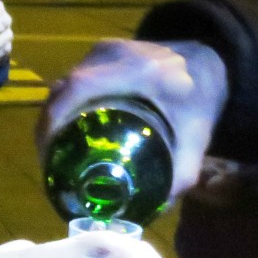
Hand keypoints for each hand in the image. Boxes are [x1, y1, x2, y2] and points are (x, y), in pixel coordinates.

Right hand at [38, 39, 228, 195]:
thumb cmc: (202, 97)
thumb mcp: (198, 135)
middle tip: (50, 165)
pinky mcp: (99, 55)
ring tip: (55, 154)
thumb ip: (183, 171)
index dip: (55, 118)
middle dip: (48, 127)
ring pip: (63, 84)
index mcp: (136, 69)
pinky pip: (72, 81)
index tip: (50, 154)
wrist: (208, 61)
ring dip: (53, 117)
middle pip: (63, 88)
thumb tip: (157, 207)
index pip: (79, 87)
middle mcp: (112, 54)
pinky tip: (67, 134)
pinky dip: (63, 106)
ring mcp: (103, 51)